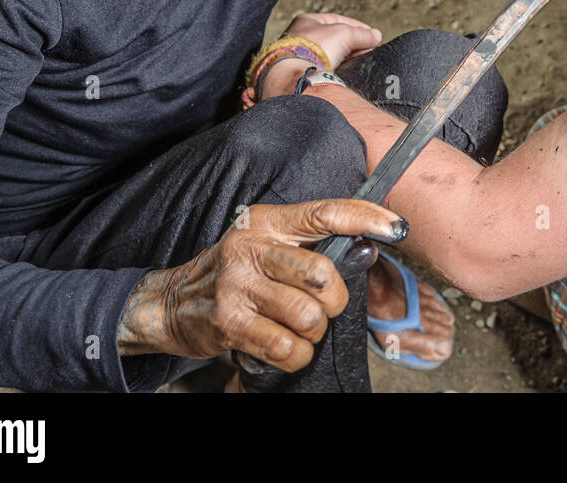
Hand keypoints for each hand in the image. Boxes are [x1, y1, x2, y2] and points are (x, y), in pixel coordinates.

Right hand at [117, 198, 406, 370]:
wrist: (171, 302)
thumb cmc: (235, 272)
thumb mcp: (266, 242)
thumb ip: (309, 243)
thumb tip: (369, 247)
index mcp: (266, 221)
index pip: (324, 212)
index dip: (364, 217)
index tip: (395, 226)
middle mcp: (251, 248)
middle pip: (323, 274)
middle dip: (334, 299)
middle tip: (322, 305)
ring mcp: (238, 286)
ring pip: (309, 316)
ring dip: (314, 332)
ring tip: (298, 328)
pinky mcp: (229, 323)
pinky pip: (288, 347)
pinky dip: (297, 355)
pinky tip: (285, 347)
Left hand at [261, 13, 381, 98]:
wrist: (296, 77)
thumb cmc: (314, 49)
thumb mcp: (345, 34)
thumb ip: (362, 34)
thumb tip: (376, 36)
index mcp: (306, 21)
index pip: (337, 20)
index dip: (356, 26)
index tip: (370, 35)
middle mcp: (299, 37)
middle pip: (333, 38)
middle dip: (351, 44)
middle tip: (366, 49)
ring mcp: (298, 56)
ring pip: (328, 55)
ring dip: (344, 57)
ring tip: (358, 62)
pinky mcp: (301, 74)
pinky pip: (323, 69)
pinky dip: (335, 70)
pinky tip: (344, 73)